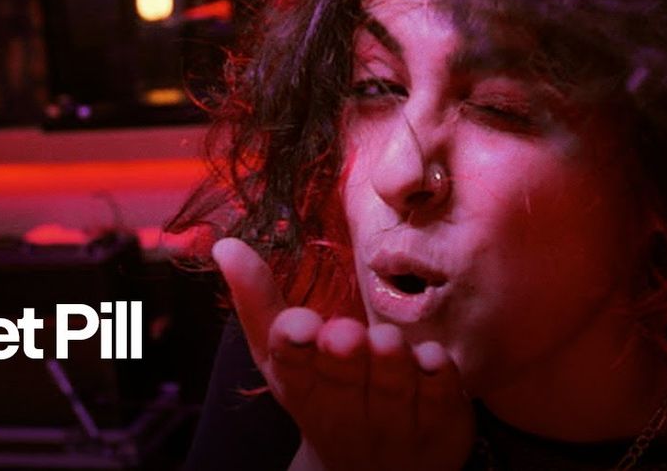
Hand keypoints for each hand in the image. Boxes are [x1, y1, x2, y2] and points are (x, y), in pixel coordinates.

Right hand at [212, 237, 474, 470]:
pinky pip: (441, 391)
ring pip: (394, 380)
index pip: (290, 363)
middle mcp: (347, 407)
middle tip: (344, 335)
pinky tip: (432, 359)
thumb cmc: (325, 394)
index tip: (298, 327)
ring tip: (385, 342)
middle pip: (344, 374)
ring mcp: (396, 417)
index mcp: (302, 385)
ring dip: (389, 359)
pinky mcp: (441, 420)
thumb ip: (257, 300)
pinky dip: (435, 371)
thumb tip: (225, 245)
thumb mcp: (283, 356)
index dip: (294, 345)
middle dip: (343, 353)